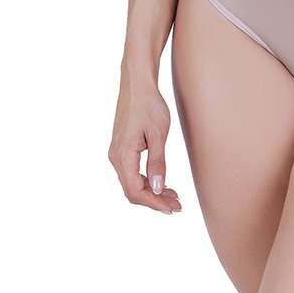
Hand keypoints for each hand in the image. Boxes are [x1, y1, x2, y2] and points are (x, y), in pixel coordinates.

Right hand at [109, 72, 182, 214]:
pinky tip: (161, 182)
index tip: (172, 208)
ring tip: (173, 195)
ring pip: (132, 182)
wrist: (138, 84)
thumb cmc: (149, 105)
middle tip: (177, 205)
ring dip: (152, 191)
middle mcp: (116, 158)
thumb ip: (157, 162)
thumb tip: (156, 188)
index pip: (135, 191)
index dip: (154, 203)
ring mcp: (117, 153)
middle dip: (155, 200)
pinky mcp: (122, 148)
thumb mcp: (158, 134)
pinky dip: (147, 180)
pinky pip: (132, 172)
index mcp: (123, 155)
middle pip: (133, 190)